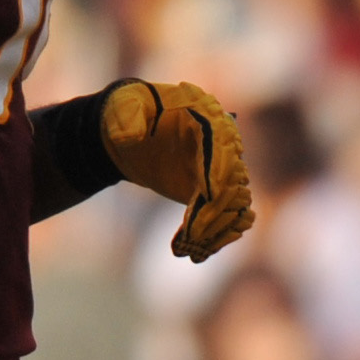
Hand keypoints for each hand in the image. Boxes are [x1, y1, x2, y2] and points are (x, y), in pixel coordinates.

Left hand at [99, 80, 251, 261]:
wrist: (129, 133)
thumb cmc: (128, 111)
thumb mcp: (123, 106)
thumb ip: (127, 116)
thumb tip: (131, 136)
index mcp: (207, 115)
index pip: (221, 145)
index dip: (217, 169)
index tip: (207, 195)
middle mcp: (223, 144)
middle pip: (233, 180)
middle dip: (216, 208)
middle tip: (192, 234)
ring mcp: (221, 170)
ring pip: (236, 204)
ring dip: (218, 229)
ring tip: (193, 251)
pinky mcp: (214, 193)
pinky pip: (229, 218)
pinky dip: (218, 237)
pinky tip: (197, 254)